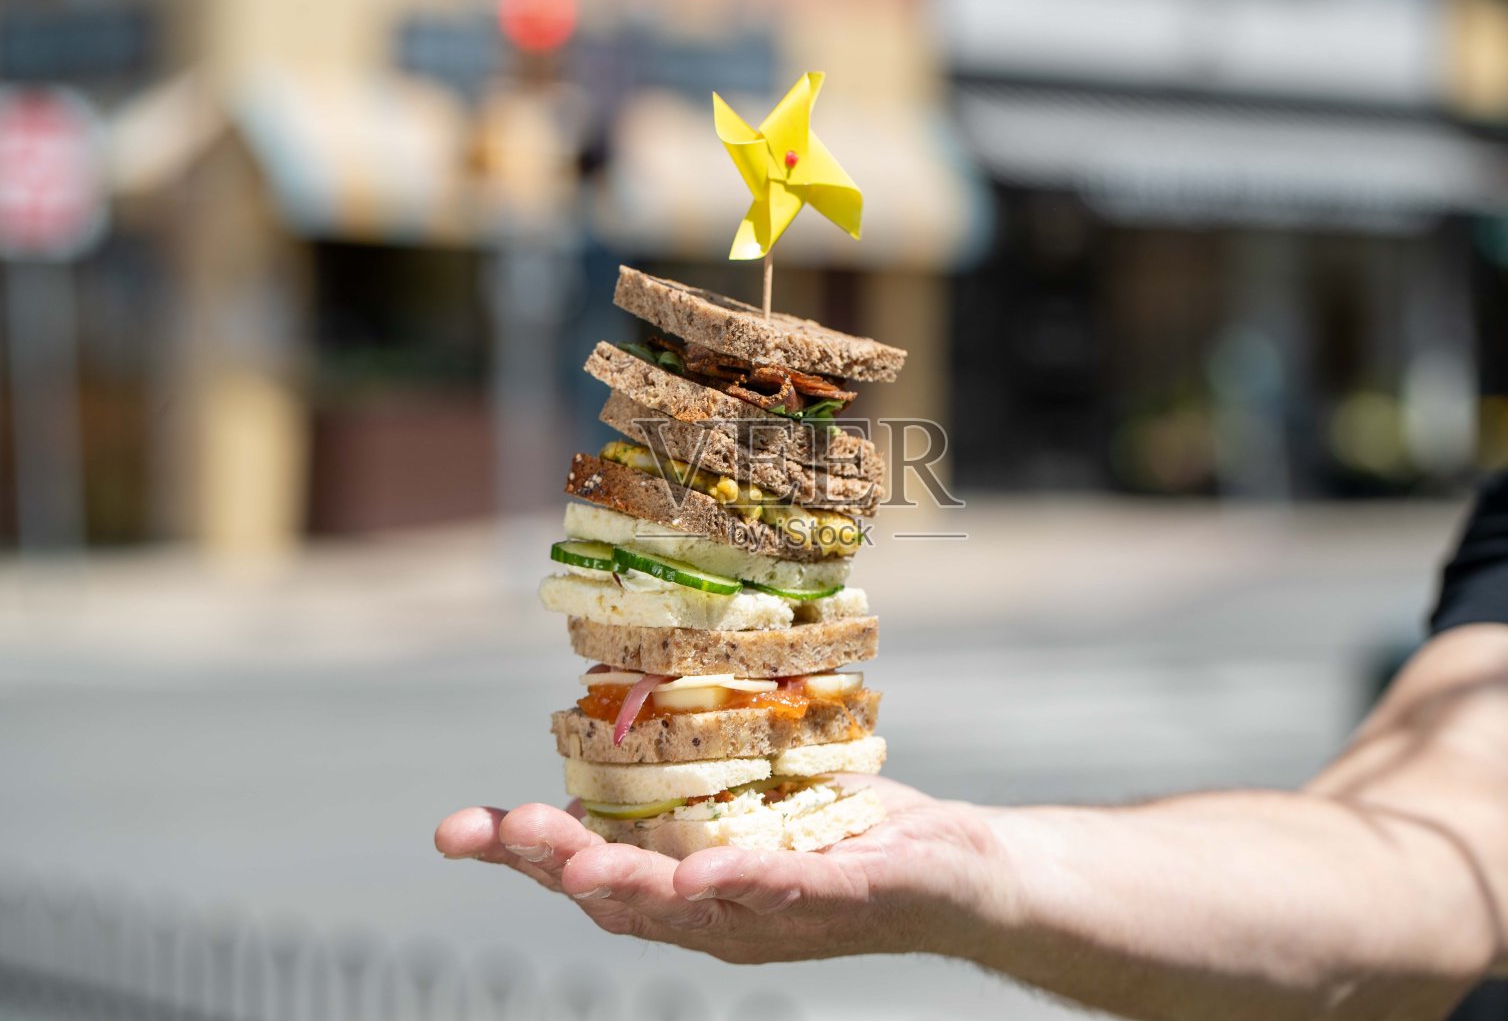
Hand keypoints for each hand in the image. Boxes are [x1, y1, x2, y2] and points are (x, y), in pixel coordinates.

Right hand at [435, 776, 1011, 963]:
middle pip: (624, 895)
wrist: (953, 871)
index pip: (589, 868)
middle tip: (507, 833)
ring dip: (634, 887)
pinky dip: (743, 884)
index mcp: (683, 880)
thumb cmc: (841, 829)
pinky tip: (705, 871)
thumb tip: (617, 691)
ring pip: (691, 908)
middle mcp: (717, 911)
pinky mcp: (842, 898)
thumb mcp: (746, 791)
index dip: (520, 854)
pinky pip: (787, 892)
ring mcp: (776, 914)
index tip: (454, 830)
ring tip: (582, 866)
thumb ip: (683, 764)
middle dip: (560, 866)